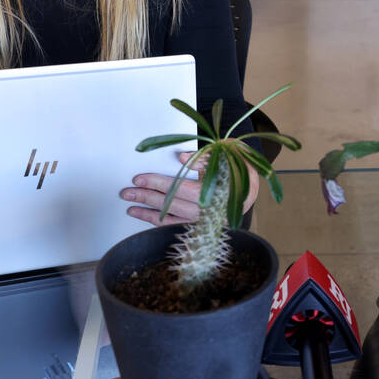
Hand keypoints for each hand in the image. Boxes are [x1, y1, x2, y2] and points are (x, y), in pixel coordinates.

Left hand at [121, 152, 259, 225]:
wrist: (251, 188)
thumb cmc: (239, 166)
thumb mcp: (230, 152)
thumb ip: (206, 156)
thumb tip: (181, 159)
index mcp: (218, 191)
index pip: (181, 188)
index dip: (158, 183)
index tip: (140, 178)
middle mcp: (210, 209)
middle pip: (172, 204)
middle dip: (147, 197)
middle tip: (127, 192)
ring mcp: (205, 220)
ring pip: (172, 217)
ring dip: (148, 212)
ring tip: (130, 206)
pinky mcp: (200, 225)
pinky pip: (176, 225)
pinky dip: (158, 222)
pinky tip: (145, 217)